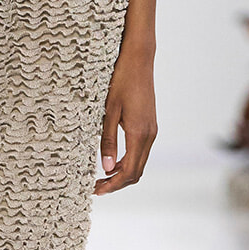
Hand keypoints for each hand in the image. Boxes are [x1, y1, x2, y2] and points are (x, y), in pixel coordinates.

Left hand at [96, 42, 156, 194]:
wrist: (138, 59)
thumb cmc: (121, 80)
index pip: (129, 171)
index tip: (96, 190)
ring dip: (122, 173)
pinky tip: (112, 160)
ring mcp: (152, 130)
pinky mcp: (150, 124)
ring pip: (140, 162)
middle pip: (137, 171)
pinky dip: (128, 161)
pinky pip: (141, 151)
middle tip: (96, 188)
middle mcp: (150, 134)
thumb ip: (107, 140)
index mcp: (139, 133)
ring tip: (101, 177)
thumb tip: (105, 167)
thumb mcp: (108, 111)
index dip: (113, 185)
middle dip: (117, 183)